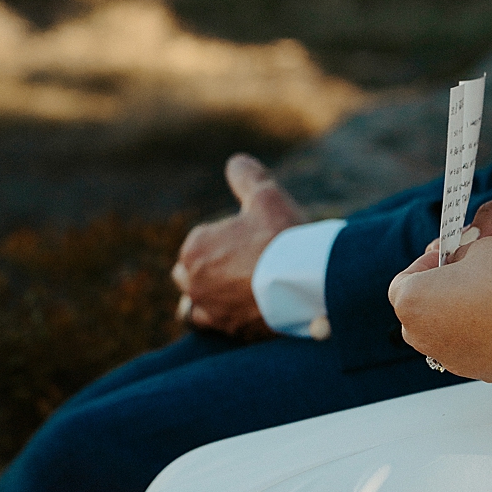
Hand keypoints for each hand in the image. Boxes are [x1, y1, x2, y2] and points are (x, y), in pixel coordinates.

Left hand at [171, 154, 305, 336]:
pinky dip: (220, 318)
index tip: (245, 238)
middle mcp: (193, 281)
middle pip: (187, 274)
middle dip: (204, 267)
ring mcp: (209, 309)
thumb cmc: (282, 235)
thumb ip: (246, 176)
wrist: (305, 281)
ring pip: (190, 305)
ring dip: (202, 297)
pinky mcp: (228, 330)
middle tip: (236, 261)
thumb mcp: (266, 195)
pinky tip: (239, 309)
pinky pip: (212, 326)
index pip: (197, 241)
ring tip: (228, 290)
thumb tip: (235, 161)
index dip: (220, 238)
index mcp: (195, 247)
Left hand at [389, 235, 491, 382]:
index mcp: (413, 302)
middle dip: (439, 292)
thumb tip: (454, 268)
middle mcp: (427, 339)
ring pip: (448, 334)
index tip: (447, 256)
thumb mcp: (477, 247)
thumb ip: (455, 259)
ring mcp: (455, 361)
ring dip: (462, 315)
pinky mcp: (484, 374)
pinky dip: (485, 335)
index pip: (403, 282)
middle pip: (420, 312)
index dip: (426, 264)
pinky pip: (475, 350)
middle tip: (468, 273)